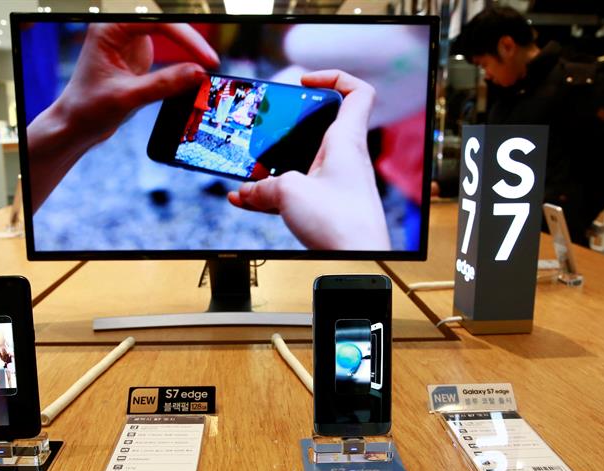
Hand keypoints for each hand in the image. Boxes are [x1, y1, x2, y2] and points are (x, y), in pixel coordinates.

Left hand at [28, 23, 218, 212]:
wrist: (76, 124)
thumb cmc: (89, 108)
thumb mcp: (128, 98)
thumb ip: (164, 84)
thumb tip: (199, 74)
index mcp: (110, 28)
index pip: (158, 22)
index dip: (186, 38)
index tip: (206, 60)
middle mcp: (121, 28)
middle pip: (168, 21)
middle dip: (191, 38)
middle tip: (212, 62)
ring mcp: (132, 38)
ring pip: (172, 30)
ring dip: (191, 45)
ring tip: (208, 63)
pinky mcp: (140, 52)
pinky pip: (170, 45)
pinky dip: (186, 53)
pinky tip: (197, 65)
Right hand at [228, 70, 389, 249]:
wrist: (359, 260)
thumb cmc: (340, 222)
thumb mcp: (288, 193)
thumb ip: (262, 187)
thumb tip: (245, 192)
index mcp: (345, 141)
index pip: (357, 93)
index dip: (333, 78)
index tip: (305, 81)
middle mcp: (344, 158)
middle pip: (319, 127)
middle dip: (288, 125)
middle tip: (266, 126)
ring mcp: (336, 183)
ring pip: (301, 163)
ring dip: (274, 165)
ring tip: (247, 171)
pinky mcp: (327, 207)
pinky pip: (295, 191)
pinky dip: (272, 193)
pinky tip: (245, 200)